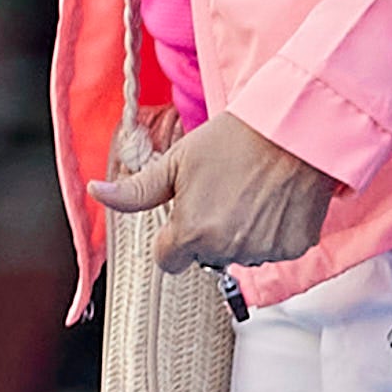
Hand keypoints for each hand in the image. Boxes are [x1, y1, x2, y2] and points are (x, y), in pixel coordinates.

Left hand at [92, 113, 339, 271]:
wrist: (290, 131)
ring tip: (247, 193)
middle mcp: (227, 250)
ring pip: (239, 253)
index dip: (171, 239)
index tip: (182, 217)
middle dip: (205, 233)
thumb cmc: (230, 141)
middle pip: (204, 255)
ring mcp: (264, 252)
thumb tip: (97, 193)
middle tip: (219, 194)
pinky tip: (271, 201)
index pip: (168, 260)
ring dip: (239, 234)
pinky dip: (270, 233)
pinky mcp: (295, 248)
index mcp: (192, 232)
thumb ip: (136, 190)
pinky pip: (272, 250)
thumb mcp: (175, 162)